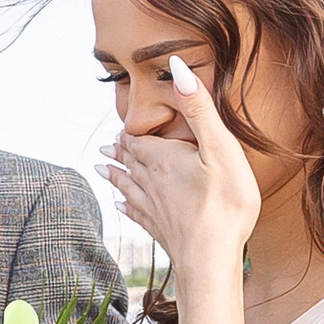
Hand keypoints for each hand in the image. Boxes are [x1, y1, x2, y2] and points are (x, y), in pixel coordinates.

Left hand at [96, 55, 261, 292]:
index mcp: (164, 159)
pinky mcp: (160, 230)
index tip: (119, 128)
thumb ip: (197, 108)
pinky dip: (125, 206)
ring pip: (127, 186)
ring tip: (101, 168)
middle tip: (105, 146)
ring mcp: (154, 208)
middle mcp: (152, 182)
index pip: (140, 141)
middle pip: (131, 162)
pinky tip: (119, 206)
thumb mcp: (219, 147)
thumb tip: (176, 66)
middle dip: (119, 152)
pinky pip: (136, 213)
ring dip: (115, 175)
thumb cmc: (223, 202)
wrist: (210, 257)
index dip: (130, 134)